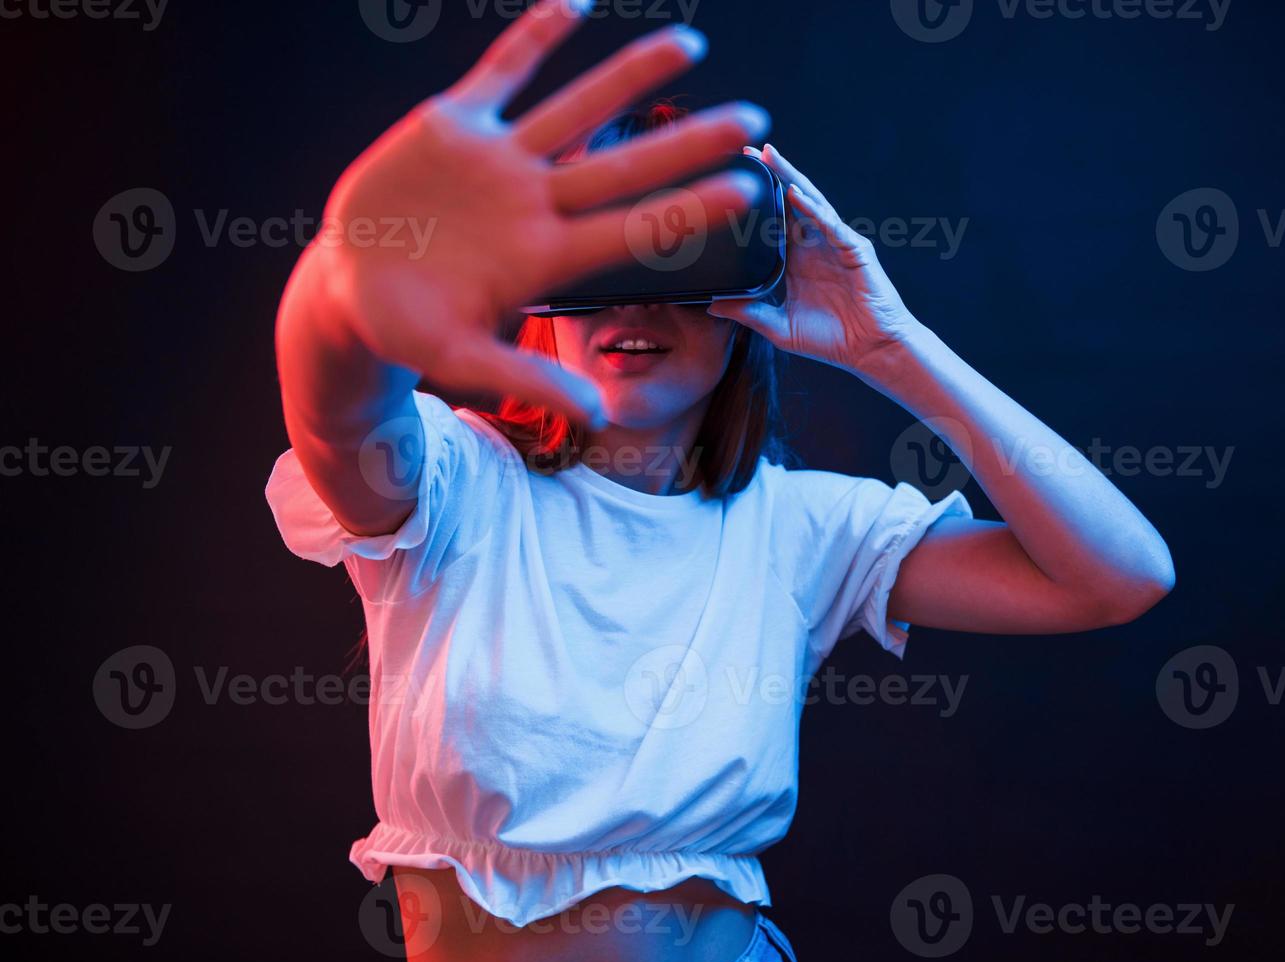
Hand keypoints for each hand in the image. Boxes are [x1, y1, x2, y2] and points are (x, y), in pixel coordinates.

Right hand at [314, 0, 769, 424]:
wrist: (348, 292)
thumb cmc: (406, 334)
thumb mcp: (462, 360)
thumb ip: (529, 381)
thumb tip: (597, 416)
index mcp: (544, 257)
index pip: (633, 228)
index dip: (690, 208)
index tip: (747, 188)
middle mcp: (535, 202)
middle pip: (626, 165)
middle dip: (690, 143)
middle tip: (756, 121)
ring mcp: (499, 160)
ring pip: (579, 106)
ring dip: (632, 75)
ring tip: (691, 43)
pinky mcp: (455, 125)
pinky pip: (504, 69)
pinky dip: (537, 34)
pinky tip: (577, 0)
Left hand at [709, 144, 917, 377]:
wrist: (870, 352)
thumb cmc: (831, 340)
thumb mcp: (778, 327)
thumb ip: (748, 313)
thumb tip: (712, 305)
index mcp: (797, 260)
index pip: (773, 220)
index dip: (755, 199)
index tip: (729, 178)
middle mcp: (815, 246)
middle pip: (790, 201)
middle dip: (771, 174)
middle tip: (746, 151)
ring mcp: (836, 244)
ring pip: (811, 202)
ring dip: (790, 178)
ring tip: (769, 156)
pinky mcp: (855, 251)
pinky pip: (831, 225)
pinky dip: (813, 209)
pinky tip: (794, 194)